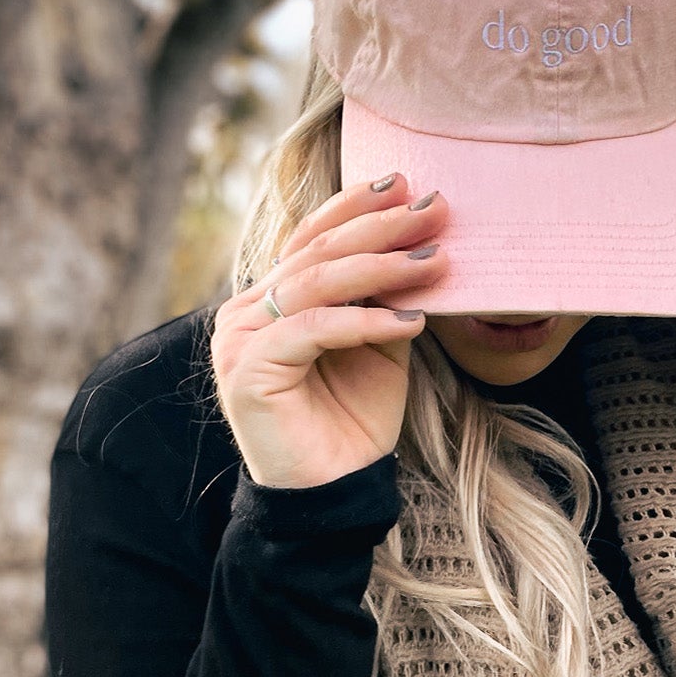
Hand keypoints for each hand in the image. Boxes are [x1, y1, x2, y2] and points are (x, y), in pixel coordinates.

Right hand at [210, 172, 450, 488]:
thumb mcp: (379, 347)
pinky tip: (411, 321)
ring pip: (316, 283)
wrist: (334, 494)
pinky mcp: (248, 369)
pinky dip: (366, 322)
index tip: (407, 182)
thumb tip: (424, 244)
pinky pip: (314, 330)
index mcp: (269, 300)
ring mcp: (239, 339)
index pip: (310, 237)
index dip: (356, 207)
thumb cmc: (354, 422)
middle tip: (433, 207)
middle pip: (317, 251)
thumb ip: (386, 298)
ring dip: (382, 267)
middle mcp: (245, 312)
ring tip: (435, 259)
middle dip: (381, 227)